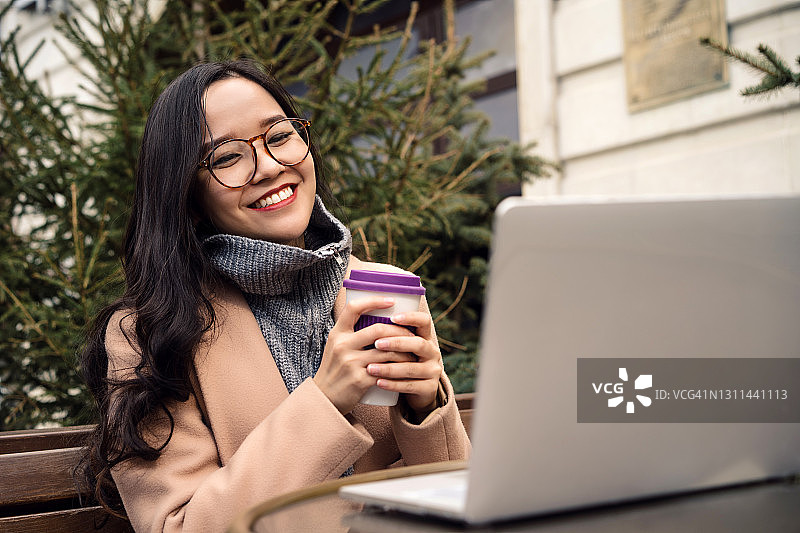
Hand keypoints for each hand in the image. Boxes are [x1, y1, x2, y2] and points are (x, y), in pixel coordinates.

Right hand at [315, 296, 416, 414]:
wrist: (324, 399)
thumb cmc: (335, 370)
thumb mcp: (336, 347)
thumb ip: (352, 334)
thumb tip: (376, 317)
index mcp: (337, 334)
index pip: (353, 308)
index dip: (374, 300)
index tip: (391, 300)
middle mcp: (342, 346)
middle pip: (378, 329)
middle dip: (399, 331)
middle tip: (411, 334)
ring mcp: (351, 363)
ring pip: (387, 351)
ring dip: (404, 351)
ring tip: (413, 352)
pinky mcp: (359, 380)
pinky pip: (386, 370)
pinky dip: (399, 368)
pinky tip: (407, 367)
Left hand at [366, 310, 443, 417]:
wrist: (414, 392)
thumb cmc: (400, 363)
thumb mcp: (400, 348)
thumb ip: (389, 335)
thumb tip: (362, 314)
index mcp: (425, 338)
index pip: (424, 321)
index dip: (411, 318)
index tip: (392, 317)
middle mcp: (433, 352)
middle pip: (419, 344)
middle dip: (397, 343)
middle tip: (376, 344)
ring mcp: (433, 371)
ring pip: (412, 368)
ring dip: (389, 367)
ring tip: (370, 368)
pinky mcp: (429, 389)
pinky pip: (410, 386)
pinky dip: (393, 384)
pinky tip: (378, 382)